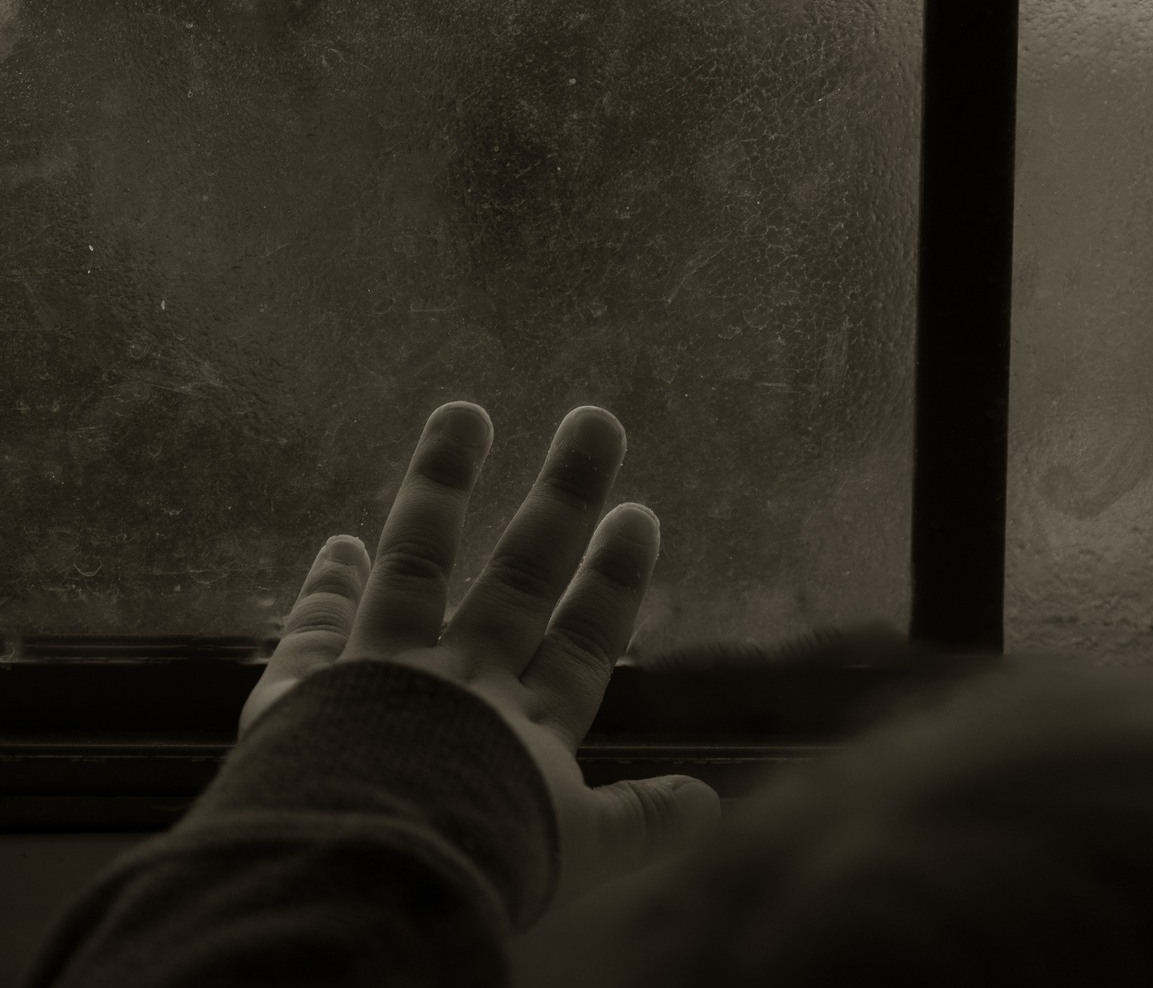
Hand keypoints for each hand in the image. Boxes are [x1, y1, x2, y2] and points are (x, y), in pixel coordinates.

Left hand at [241, 403, 719, 914]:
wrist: (369, 870)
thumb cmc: (482, 863)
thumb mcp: (578, 854)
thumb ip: (639, 821)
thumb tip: (712, 802)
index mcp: (532, 726)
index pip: (582, 641)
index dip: (613, 581)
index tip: (640, 513)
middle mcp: (465, 683)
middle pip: (520, 577)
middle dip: (562, 499)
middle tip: (594, 422)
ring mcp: (387, 674)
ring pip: (419, 564)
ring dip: (441, 487)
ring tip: (462, 412)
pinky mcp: (310, 690)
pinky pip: (314, 632)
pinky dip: (324, 590)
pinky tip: (339, 544)